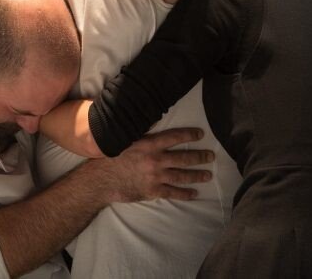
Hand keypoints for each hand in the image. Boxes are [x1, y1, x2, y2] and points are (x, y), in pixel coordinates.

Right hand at [94, 127, 213, 202]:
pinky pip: (173, 192)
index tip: (200, 134)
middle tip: (210, 156)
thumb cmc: (112, 157)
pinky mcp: (153, 191)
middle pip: (183, 157)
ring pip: (181, 175)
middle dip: (199, 157)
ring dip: (196, 175)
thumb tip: (154, 118)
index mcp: (149, 144)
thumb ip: (141, 132)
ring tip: (207, 175)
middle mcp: (155, 160)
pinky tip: (194, 193)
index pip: (174, 137)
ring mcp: (156, 176)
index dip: (189, 134)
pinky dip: (185, 193)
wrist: (101, 180)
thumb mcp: (126, 140)